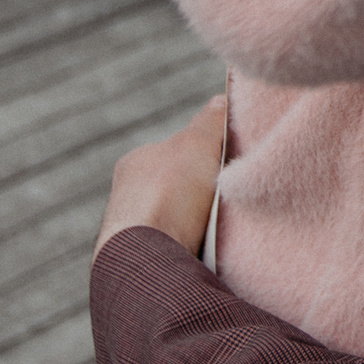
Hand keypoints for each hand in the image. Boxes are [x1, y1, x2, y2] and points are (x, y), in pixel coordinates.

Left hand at [95, 95, 225, 261]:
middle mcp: (130, 197)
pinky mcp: (146, 263)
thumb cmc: (166, 196)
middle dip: (207, 190)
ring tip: (226, 225)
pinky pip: (183, 248)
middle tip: (234, 192)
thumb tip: (220, 100)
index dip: (209, 151)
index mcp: (135, 164)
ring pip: (184, 219)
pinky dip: (200, 246)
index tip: (232, 159)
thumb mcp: (196, 143)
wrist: (147, 260)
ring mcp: (136, 233)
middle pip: (183, 185)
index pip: (178, 150)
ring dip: (204, 221)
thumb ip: (210, 121)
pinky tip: (214, 248)